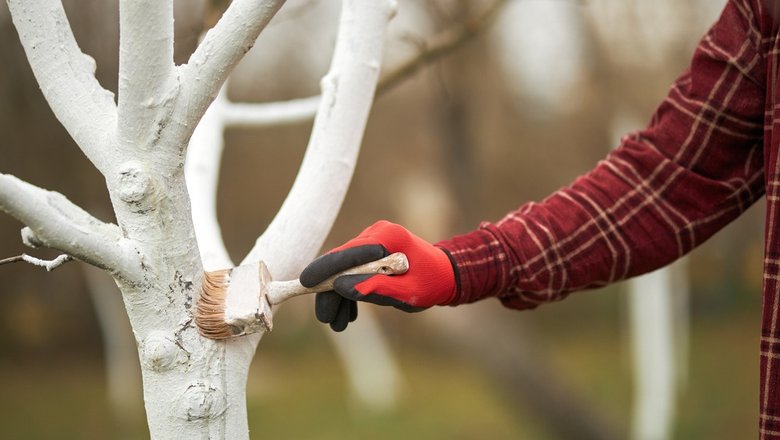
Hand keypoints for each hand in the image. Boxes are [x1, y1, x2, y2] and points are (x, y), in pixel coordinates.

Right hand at [300, 221, 457, 330]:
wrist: (446, 275)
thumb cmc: (432, 284)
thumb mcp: (407, 292)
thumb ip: (376, 288)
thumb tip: (341, 287)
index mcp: (387, 238)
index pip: (348, 253)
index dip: (324, 269)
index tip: (304, 283)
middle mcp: (377, 233)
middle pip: (342, 263)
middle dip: (331, 291)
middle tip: (327, 319)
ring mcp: (373, 241)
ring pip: (345, 269)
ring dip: (339, 296)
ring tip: (340, 324)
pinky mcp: (372, 250)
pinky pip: (353, 270)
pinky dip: (349, 291)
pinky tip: (349, 314)